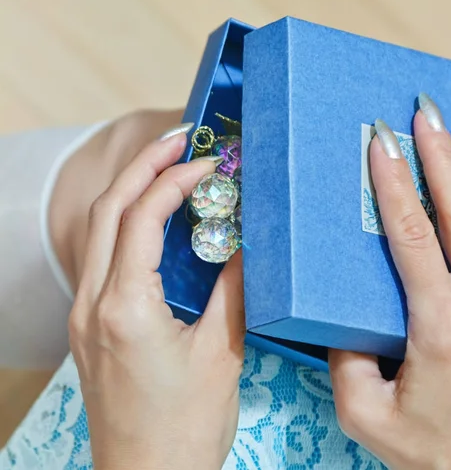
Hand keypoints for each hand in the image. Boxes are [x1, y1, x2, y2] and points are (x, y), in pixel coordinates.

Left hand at [68, 127, 244, 469]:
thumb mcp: (222, 352)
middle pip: (107, 211)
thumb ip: (234, 288)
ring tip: (168, 165)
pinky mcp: (92, 325)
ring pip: (99, 230)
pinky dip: (128, 222)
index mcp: (126, 309)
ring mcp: (86, 315)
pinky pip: (104, 255)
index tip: (209, 164)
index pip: (142, 218)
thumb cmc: (186, 427)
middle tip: (179, 140)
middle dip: (142, 166)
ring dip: (131, 190)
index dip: (174, 180)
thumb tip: (248, 241)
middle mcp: (94, 305)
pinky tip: (156, 217)